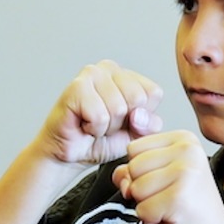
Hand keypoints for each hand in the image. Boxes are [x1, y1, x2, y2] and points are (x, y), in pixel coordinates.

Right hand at [36, 60, 163, 165]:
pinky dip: (94, 129)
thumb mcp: (136, 135)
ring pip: (118, 108)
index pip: (154, 93)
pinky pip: (100, 116)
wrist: (70, 154)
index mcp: (127, 75)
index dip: (141, 117)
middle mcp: (110, 68)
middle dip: (123, 122)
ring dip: (106, 127)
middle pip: (137, 98)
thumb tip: (138, 114)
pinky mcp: (76, 87)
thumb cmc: (101, 141)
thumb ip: (150, 124)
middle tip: (105, 124)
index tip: (122, 122)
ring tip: (93, 124)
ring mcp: (92, 74)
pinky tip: (83, 124)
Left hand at [112, 130, 223, 223]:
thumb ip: (133, 168)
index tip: (165, 182)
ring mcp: (185, 173)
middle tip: (168, 197)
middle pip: (132, 167)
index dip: (141, 171)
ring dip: (147, 205)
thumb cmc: (188, 207)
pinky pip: (142, 210)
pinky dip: (152, 219)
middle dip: (143, 189)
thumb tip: (120, 175)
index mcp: (184, 139)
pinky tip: (172, 216)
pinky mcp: (179, 198)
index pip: (133, 148)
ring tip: (170, 206)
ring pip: (135, 188)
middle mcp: (187, 151)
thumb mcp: (160, 178)